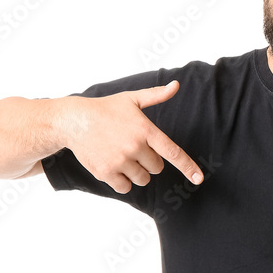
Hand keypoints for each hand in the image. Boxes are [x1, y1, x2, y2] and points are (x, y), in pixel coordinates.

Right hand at [57, 80, 202, 193]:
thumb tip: (176, 85)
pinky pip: (126, 187)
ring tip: (120, 155)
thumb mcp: (131, 99)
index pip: (173, 152)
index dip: (188, 167)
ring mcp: (120, 160)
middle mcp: (135, 146)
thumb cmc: (105, 109)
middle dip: (148, 161)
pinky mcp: (106, 172)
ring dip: (135, 172)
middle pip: (156, 168)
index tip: (198, 178)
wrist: (74, 120)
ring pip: (142, 179)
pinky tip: (113, 165)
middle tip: (131, 148)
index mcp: (145, 130)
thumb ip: (156, 95)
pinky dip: (122, 181)